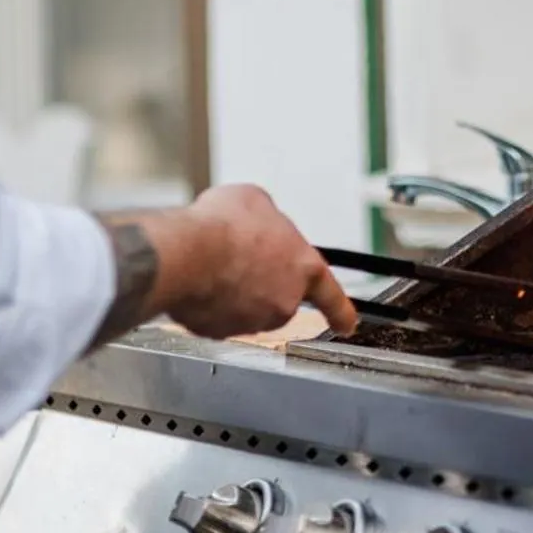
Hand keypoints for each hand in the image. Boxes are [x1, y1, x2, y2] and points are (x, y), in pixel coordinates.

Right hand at [161, 186, 357, 339]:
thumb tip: (262, 224)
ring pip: (244, 306)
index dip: (341, 311)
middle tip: (235, 258)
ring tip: (212, 264)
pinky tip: (197, 280)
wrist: (185, 255)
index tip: (347, 324)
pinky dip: (207, 303)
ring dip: (231, 290)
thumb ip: (269, 220)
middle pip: (277, 294)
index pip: (331, 295)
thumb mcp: (257, 201)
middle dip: (258, 281)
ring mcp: (253, 320)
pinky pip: (215, 317)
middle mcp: (284, 300)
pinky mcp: (220, 332)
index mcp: (303, 267)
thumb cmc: (223, 226)